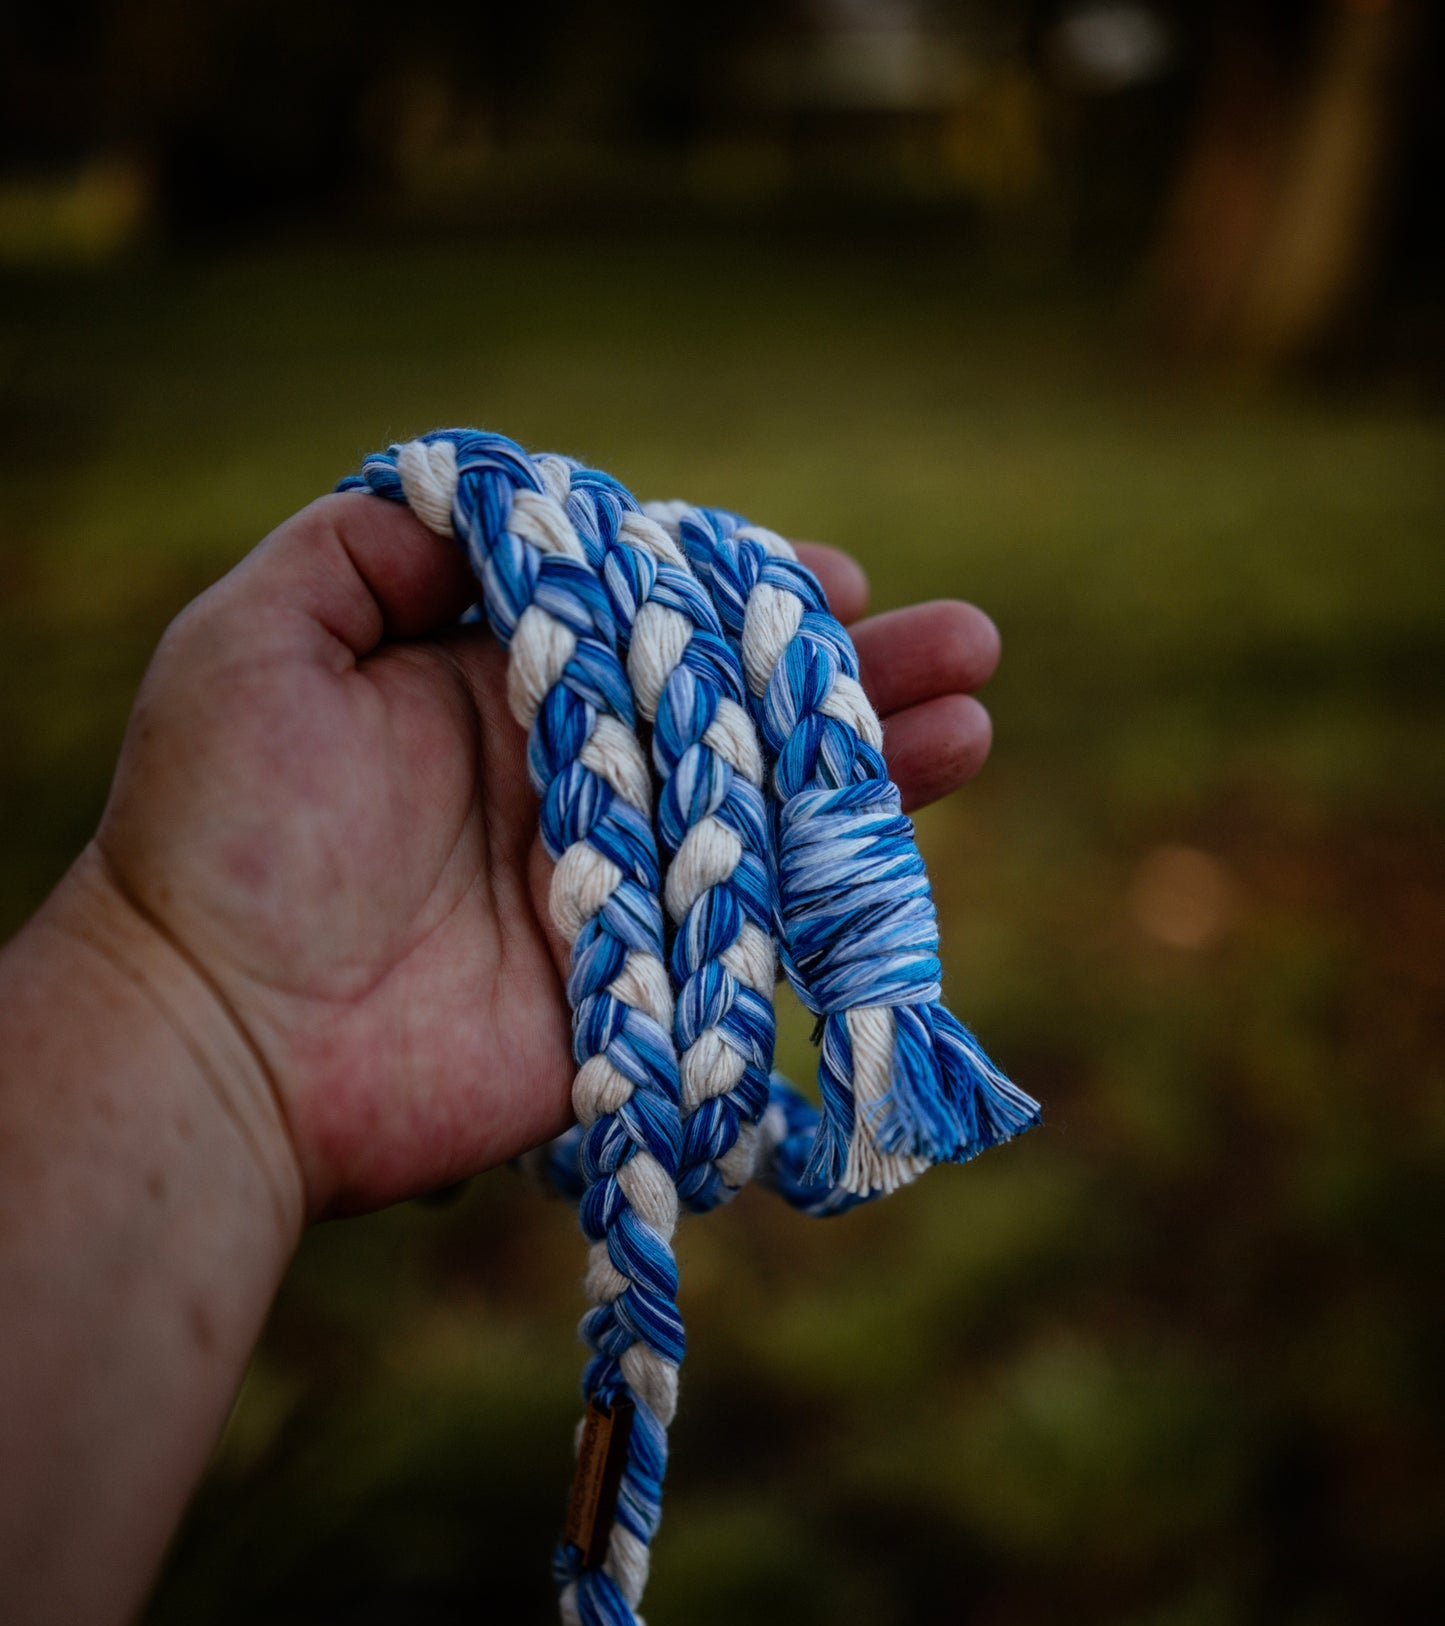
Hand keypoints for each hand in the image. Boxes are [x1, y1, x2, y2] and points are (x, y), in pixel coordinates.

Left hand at [94, 494, 1002, 1218]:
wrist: (218, 1037)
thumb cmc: (225, 833)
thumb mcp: (261, 639)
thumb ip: (371, 547)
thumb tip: (495, 495)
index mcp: (500, 693)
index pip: (653, 623)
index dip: (746, 592)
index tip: (832, 574)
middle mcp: (573, 783)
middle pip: (738, 714)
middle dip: (851, 673)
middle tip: (965, 640)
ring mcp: (615, 889)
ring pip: (769, 814)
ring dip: (876, 764)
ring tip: (973, 713)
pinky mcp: (640, 990)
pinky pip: (758, 934)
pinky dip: (839, 890)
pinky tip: (911, 832)